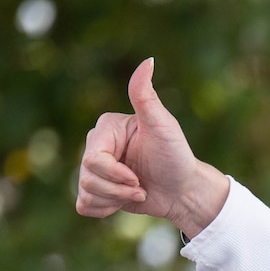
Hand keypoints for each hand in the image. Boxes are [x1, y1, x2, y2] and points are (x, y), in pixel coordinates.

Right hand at [75, 57, 229, 237]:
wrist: (185, 189)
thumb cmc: (176, 156)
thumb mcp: (163, 125)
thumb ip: (146, 96)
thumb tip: (148, 60)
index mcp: (106, 129)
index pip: (92, 159)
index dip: (115, 175)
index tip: (137, 179)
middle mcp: (96, 146)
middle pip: (87, 177)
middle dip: (118, 190)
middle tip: (141, 187)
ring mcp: (95, 169)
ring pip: (86, 192)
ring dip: (116, 201)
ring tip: (138, 193)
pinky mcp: (98, 191)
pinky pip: (85, 206)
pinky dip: (105, 210)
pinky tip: (124, 203)